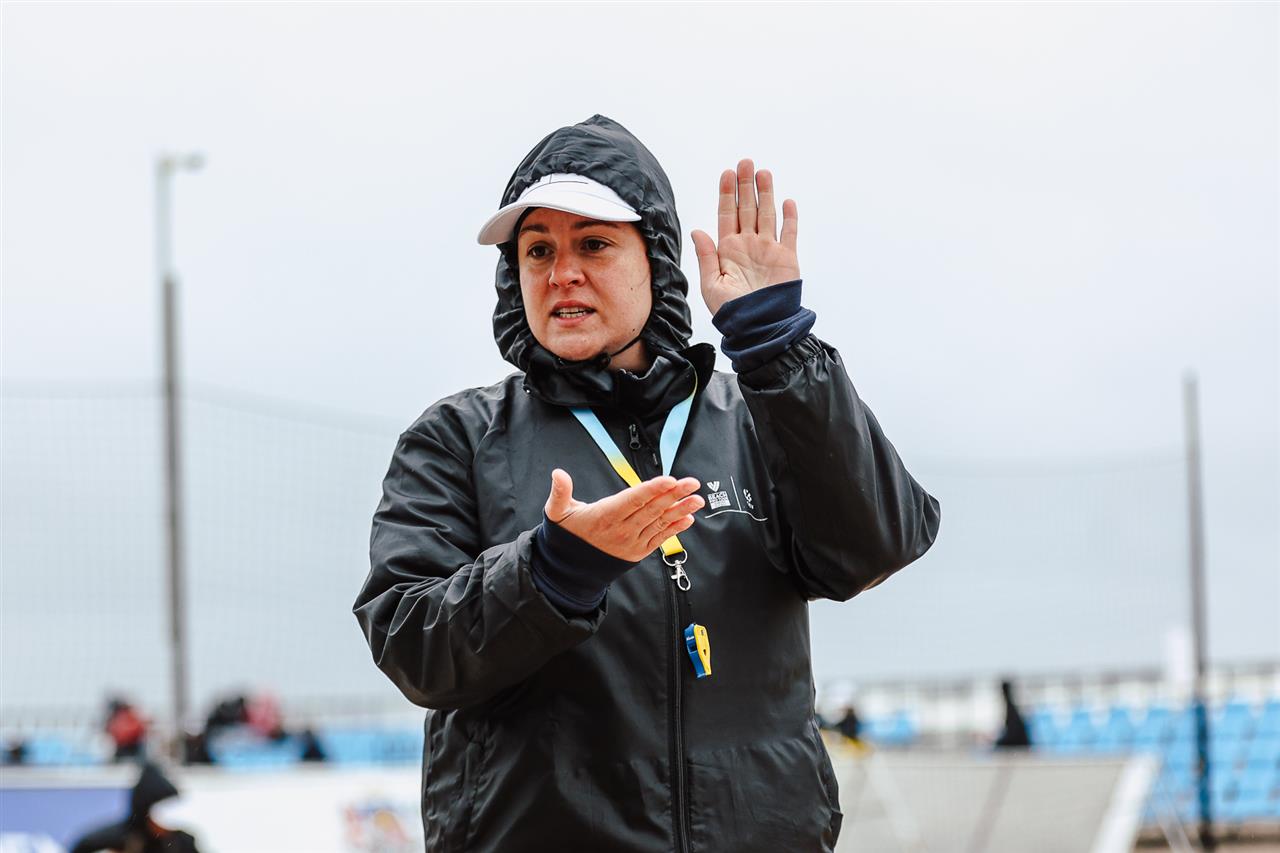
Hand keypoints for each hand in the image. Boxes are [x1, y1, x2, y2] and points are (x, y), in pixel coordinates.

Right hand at [544, 469, 703, 561]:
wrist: (571, 570)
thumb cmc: (567, 535)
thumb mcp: (557, 513)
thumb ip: (560, 492)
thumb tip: (558, 473)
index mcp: (605, 516)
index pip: (633, 500)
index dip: (652, 490)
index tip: (670, 480)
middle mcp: (622, 530)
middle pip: (652, 509)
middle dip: (674, 495)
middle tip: (692, 482)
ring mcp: (632, 542)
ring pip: (660, 523)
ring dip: (680, 510)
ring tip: (697, 499)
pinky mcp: (638, 551)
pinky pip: (660, 538)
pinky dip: (674, 529)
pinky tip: (688, 518)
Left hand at [691, 158, 800, 315]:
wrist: (759, 327)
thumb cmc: (732, 312)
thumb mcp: (711, 285)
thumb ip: (706, 257)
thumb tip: (697, 231)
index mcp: (728, 249)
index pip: (727, 214)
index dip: (727, 193)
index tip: (726, 173)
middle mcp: (748, 245)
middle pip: (747, 208)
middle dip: (745, 185)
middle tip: (745, 162)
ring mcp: (768, 249)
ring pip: (767, 214)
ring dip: (766, 193)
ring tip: (763, 172)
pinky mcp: (787, 258)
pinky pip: (789, 233)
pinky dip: (790, 218)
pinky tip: (787, 201)